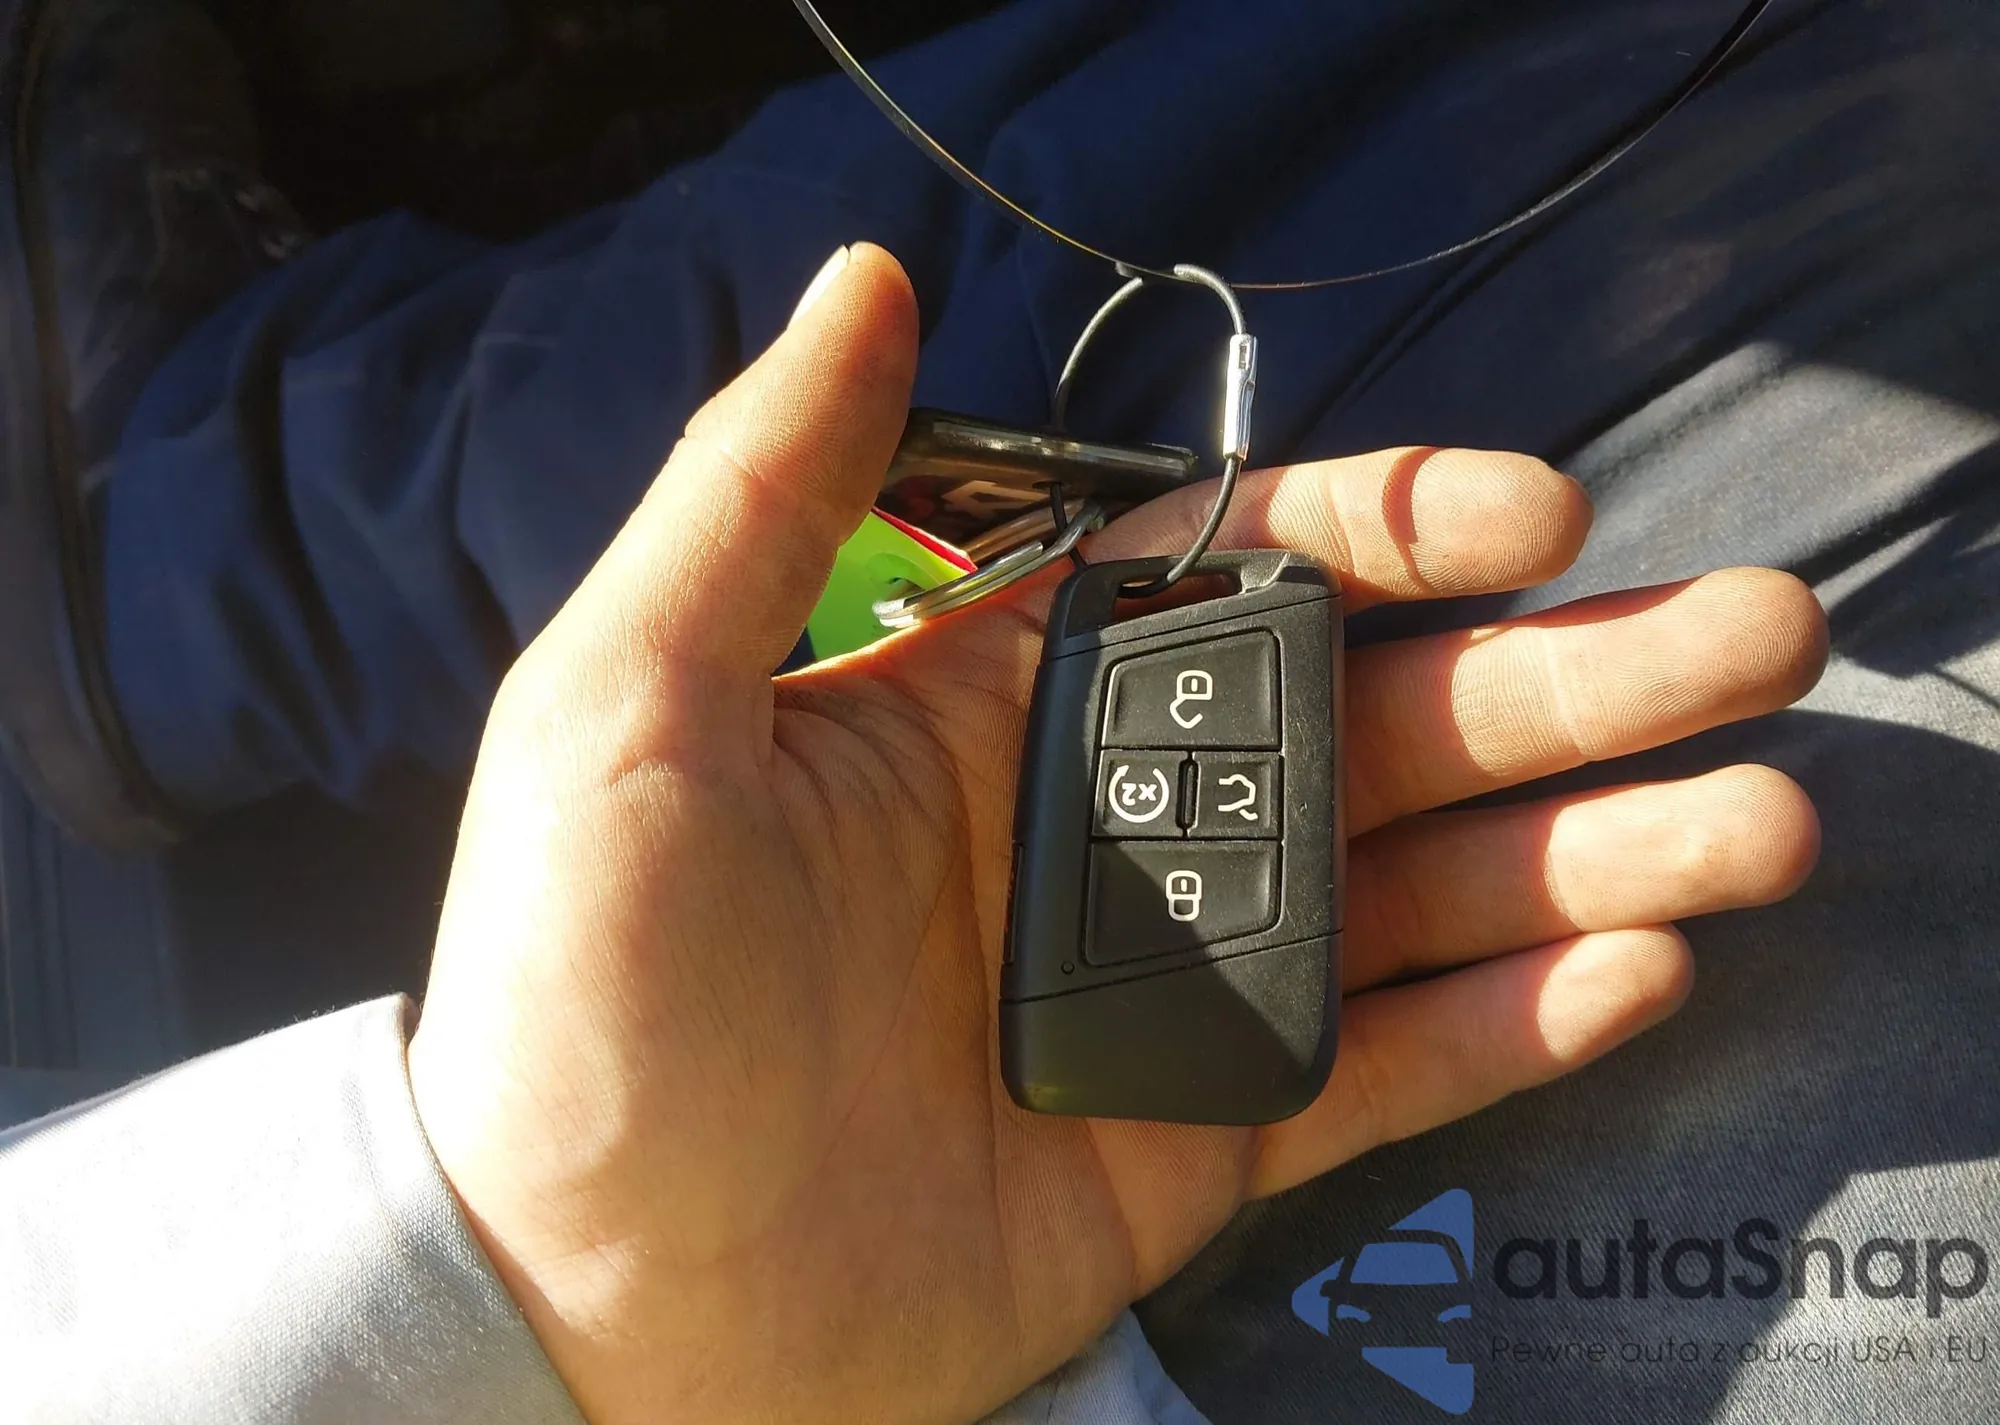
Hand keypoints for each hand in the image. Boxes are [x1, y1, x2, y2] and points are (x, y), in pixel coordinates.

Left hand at [407, 246, 1825, 1423]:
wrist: (577, 1309)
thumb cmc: (581, 1002)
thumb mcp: (629, 711)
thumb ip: (759, 496)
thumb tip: (866, 284)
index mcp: (989, 704)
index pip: (1236, 578)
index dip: (1393, 529)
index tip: (1539, 519)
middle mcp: (1098, 834)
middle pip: (1377, 725)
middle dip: (1564, 679)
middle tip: (1754, 639)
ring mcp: (1158, 997)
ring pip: (1413, 895)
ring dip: (1591, 844)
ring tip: (1762, 815)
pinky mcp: (1189, 1151)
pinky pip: (1380, 1071)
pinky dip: (1513, 1024)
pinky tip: (1640, 965)